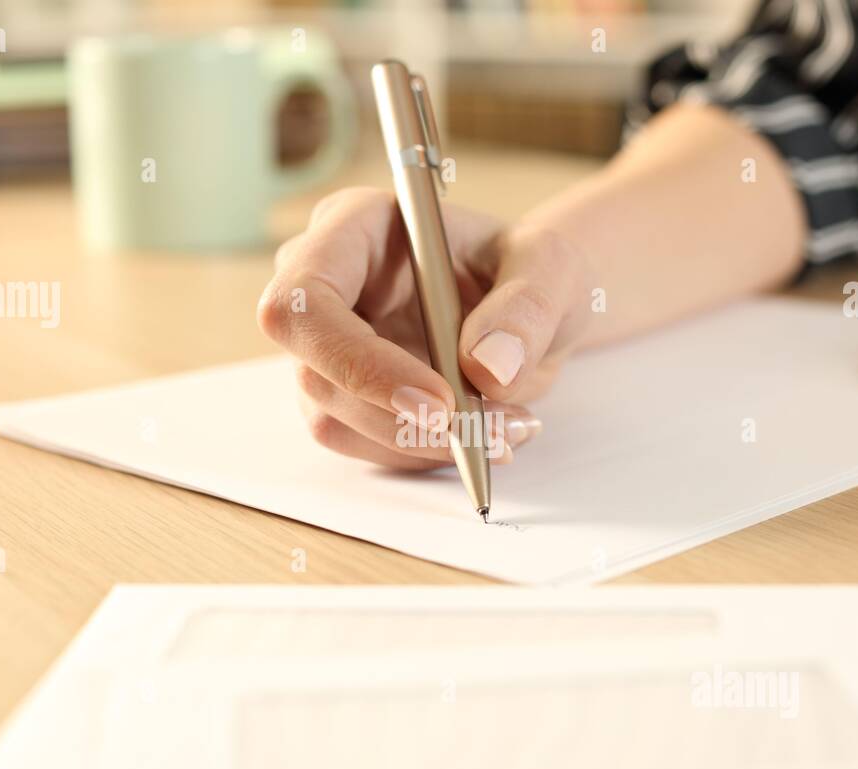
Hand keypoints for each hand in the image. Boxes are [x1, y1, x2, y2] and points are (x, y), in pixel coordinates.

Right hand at [258, 187, 592, 468]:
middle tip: (491, 435)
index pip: (306, 299)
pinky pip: (362, 443)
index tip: (439, 401)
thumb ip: (526, 307)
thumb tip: (487, 367)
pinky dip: (423, 452)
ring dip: (421, 443)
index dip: (358, 360)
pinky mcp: (344, 393)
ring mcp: (327, 345)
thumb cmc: (533, 269)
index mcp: (356, 226)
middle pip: (316, 372)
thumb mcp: (551, 268)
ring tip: (507, 430)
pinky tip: (482, 435)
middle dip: (404, 420)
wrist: (537, 310)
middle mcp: (326, 283)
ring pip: (335, 419)